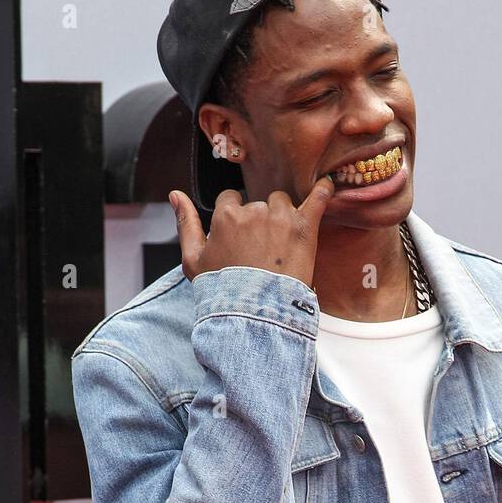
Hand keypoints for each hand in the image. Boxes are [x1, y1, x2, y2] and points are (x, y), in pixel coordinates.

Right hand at [169, 179, 334, 289]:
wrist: (254, 316)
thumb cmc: (221, 291)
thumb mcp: (192, 261)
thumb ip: (185, 223)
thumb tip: (175, 194)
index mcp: (226, 215)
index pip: (231, 200)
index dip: (236, 218)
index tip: (242, 238)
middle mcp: (254, 211)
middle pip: (258, 203)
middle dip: (260, 221)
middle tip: (263, 251)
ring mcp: (281, 218)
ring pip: (283, 203)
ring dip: (283, 216)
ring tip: (283, 245)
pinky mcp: (305, 228)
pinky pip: (318, 198)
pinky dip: (323, 191)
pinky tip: (326, 185)